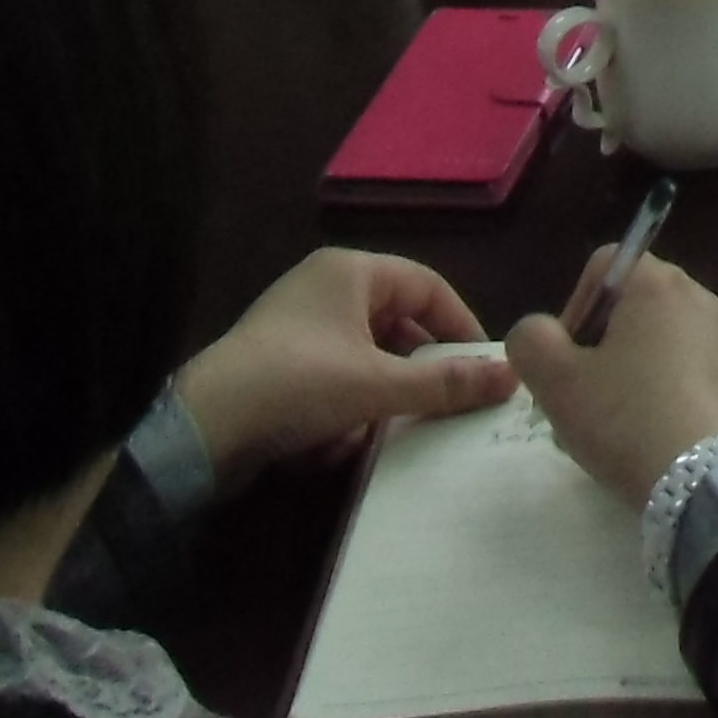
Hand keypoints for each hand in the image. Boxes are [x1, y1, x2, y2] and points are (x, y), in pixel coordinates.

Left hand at [175, 248, 516, 489]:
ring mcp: (297, 328)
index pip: (428, 286)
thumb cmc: (297, 385)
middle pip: (396, 328)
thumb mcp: (379, 385)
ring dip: (372, 403)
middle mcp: (323, 289)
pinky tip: (328, 445)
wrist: (203, 430)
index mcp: (349, 271)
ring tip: (372, 434)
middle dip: (412, 376)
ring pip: (365, 363)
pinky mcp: (277, 367)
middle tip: (441, 409)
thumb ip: (446, 383)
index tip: (484, 371)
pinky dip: (338, 415)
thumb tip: (513, 376)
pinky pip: (331, 385)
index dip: (461, 326)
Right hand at [509, 251, 717, 504]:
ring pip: (658, 343)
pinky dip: (662, 392)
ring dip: (628, 373)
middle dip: (598, 346)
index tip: (567, 360)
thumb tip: (539, 333)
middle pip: (632, 306)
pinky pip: (686, 372)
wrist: (706, 481)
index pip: (604, 267)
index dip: (574, 308)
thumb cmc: (626, 419)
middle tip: (582, 397)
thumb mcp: (556, 381)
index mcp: (658, 284)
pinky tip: (649, 436)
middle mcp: (699, 298)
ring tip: (612, 425)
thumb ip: (530, 341)